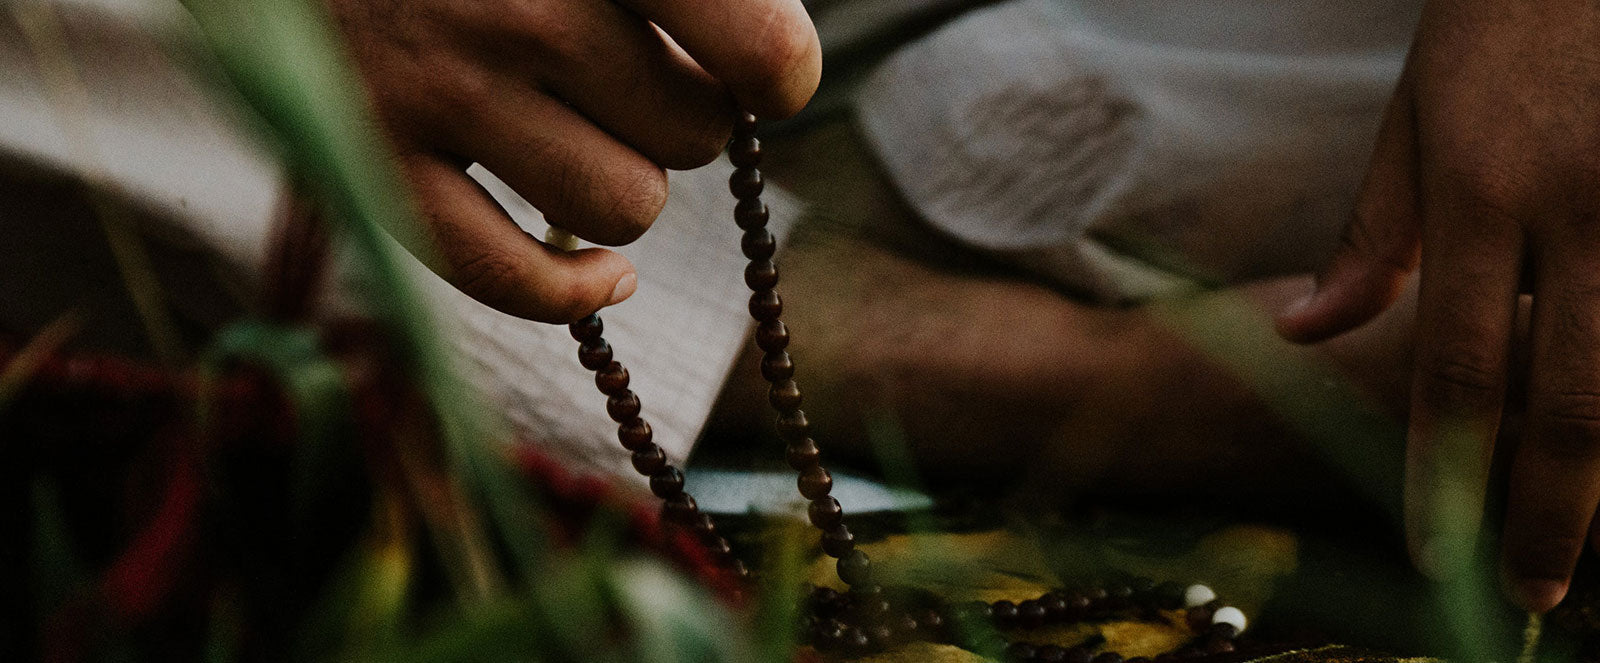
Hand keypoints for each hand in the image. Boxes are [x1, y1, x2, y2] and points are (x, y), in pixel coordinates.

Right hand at [326, 0, 819, 321]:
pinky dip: (575, 292)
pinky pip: (511, 279)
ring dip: (627, 181)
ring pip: (625, 209)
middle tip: (633, 73)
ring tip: (585, 129)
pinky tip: (603, 275)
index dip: (778, 70)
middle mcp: (516, 9)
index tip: (765, 73)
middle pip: (693, 131)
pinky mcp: (373, 162)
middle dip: (684, 114)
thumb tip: (776, 67)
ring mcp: (437, 91)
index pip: (756, 43)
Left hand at [1276, 0, 1599, 610]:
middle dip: (1553, 516)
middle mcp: (1578, 206)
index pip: (1455, 369)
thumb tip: (1299, 332)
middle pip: (1573, 400)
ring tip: (1593, 541)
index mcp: (1480, 192)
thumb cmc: (1499, 26)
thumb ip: (1369, 237)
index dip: (1447, 476)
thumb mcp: (1415, 120)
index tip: (1439, 554)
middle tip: (1534, 591)